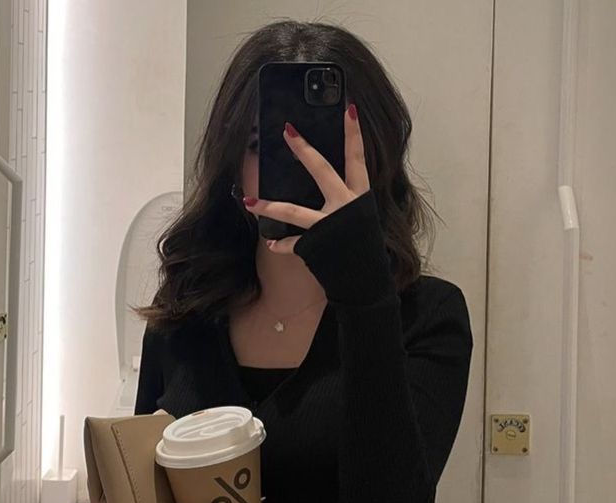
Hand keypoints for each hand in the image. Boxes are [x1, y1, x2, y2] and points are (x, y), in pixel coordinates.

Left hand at [242, 102, 369, 254]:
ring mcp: (329, 226)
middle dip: (304, 150)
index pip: (357, 158)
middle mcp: (345, 206)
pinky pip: (294, 244)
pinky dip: (282, 245)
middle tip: (286, 131)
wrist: (367, 280)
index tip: (347, 108)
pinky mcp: (317, 246)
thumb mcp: (361, 218)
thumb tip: (330, 185)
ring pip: (294, 211)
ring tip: (248, 201)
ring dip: (269, 207)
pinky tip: (270, 242)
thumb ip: (348, 199)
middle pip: (322, 172)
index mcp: (358, 197)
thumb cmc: (364, 248)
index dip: (353, 133)